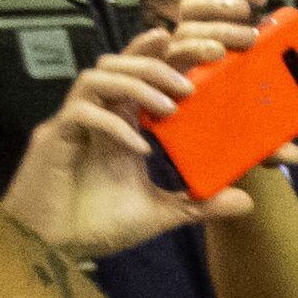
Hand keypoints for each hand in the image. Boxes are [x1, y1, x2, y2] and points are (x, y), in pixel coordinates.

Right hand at [1, 9, 270, 260]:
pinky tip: (139, 148)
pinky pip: (80, 114)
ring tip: (169, 109)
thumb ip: (198, 203)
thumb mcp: (159, 213)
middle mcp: (95, 115)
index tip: (199, 50)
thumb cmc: (95, 224)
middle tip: (189, 84)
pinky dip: (112, 125)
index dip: (163, 56)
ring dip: (136, 87)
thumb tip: (246, 199)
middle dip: (154, 64)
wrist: (52, 248)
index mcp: (118, 123)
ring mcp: (72, 124)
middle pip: (118, 65)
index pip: (140, 77)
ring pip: (97, 78)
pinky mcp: (53, 140)